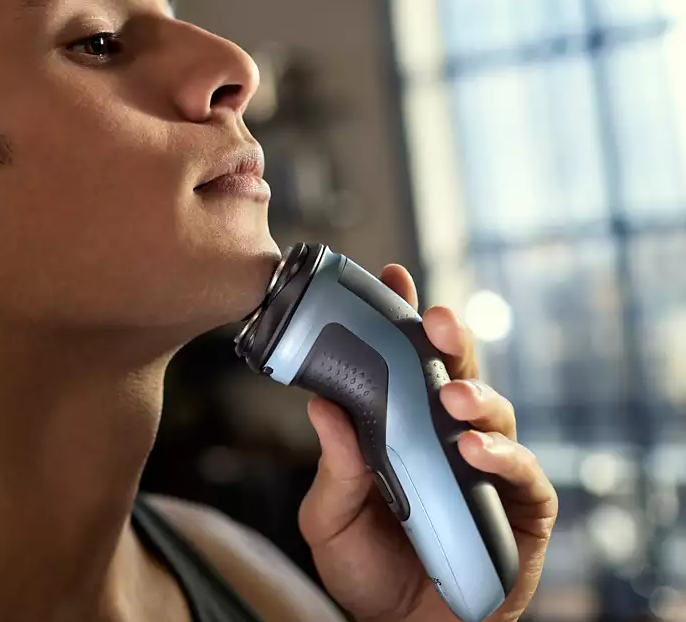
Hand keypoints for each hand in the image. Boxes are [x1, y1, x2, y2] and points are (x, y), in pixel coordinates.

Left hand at [297, 264, 557, 621]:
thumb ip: (332, 466)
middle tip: (435, 320)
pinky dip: (502, 459)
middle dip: (449, 339)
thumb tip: (321, 405)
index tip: (392, 276)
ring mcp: (488, 469)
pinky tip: (476, 452)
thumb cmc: (364, 568)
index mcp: (402, 426)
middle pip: (456, 373)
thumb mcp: (329, 517)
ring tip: (454, 399)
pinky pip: (524, 475)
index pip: (405, 363)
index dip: (403, 319)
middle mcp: (448, 436)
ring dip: (477, 398)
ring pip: (495, 413)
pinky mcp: (522, 509)